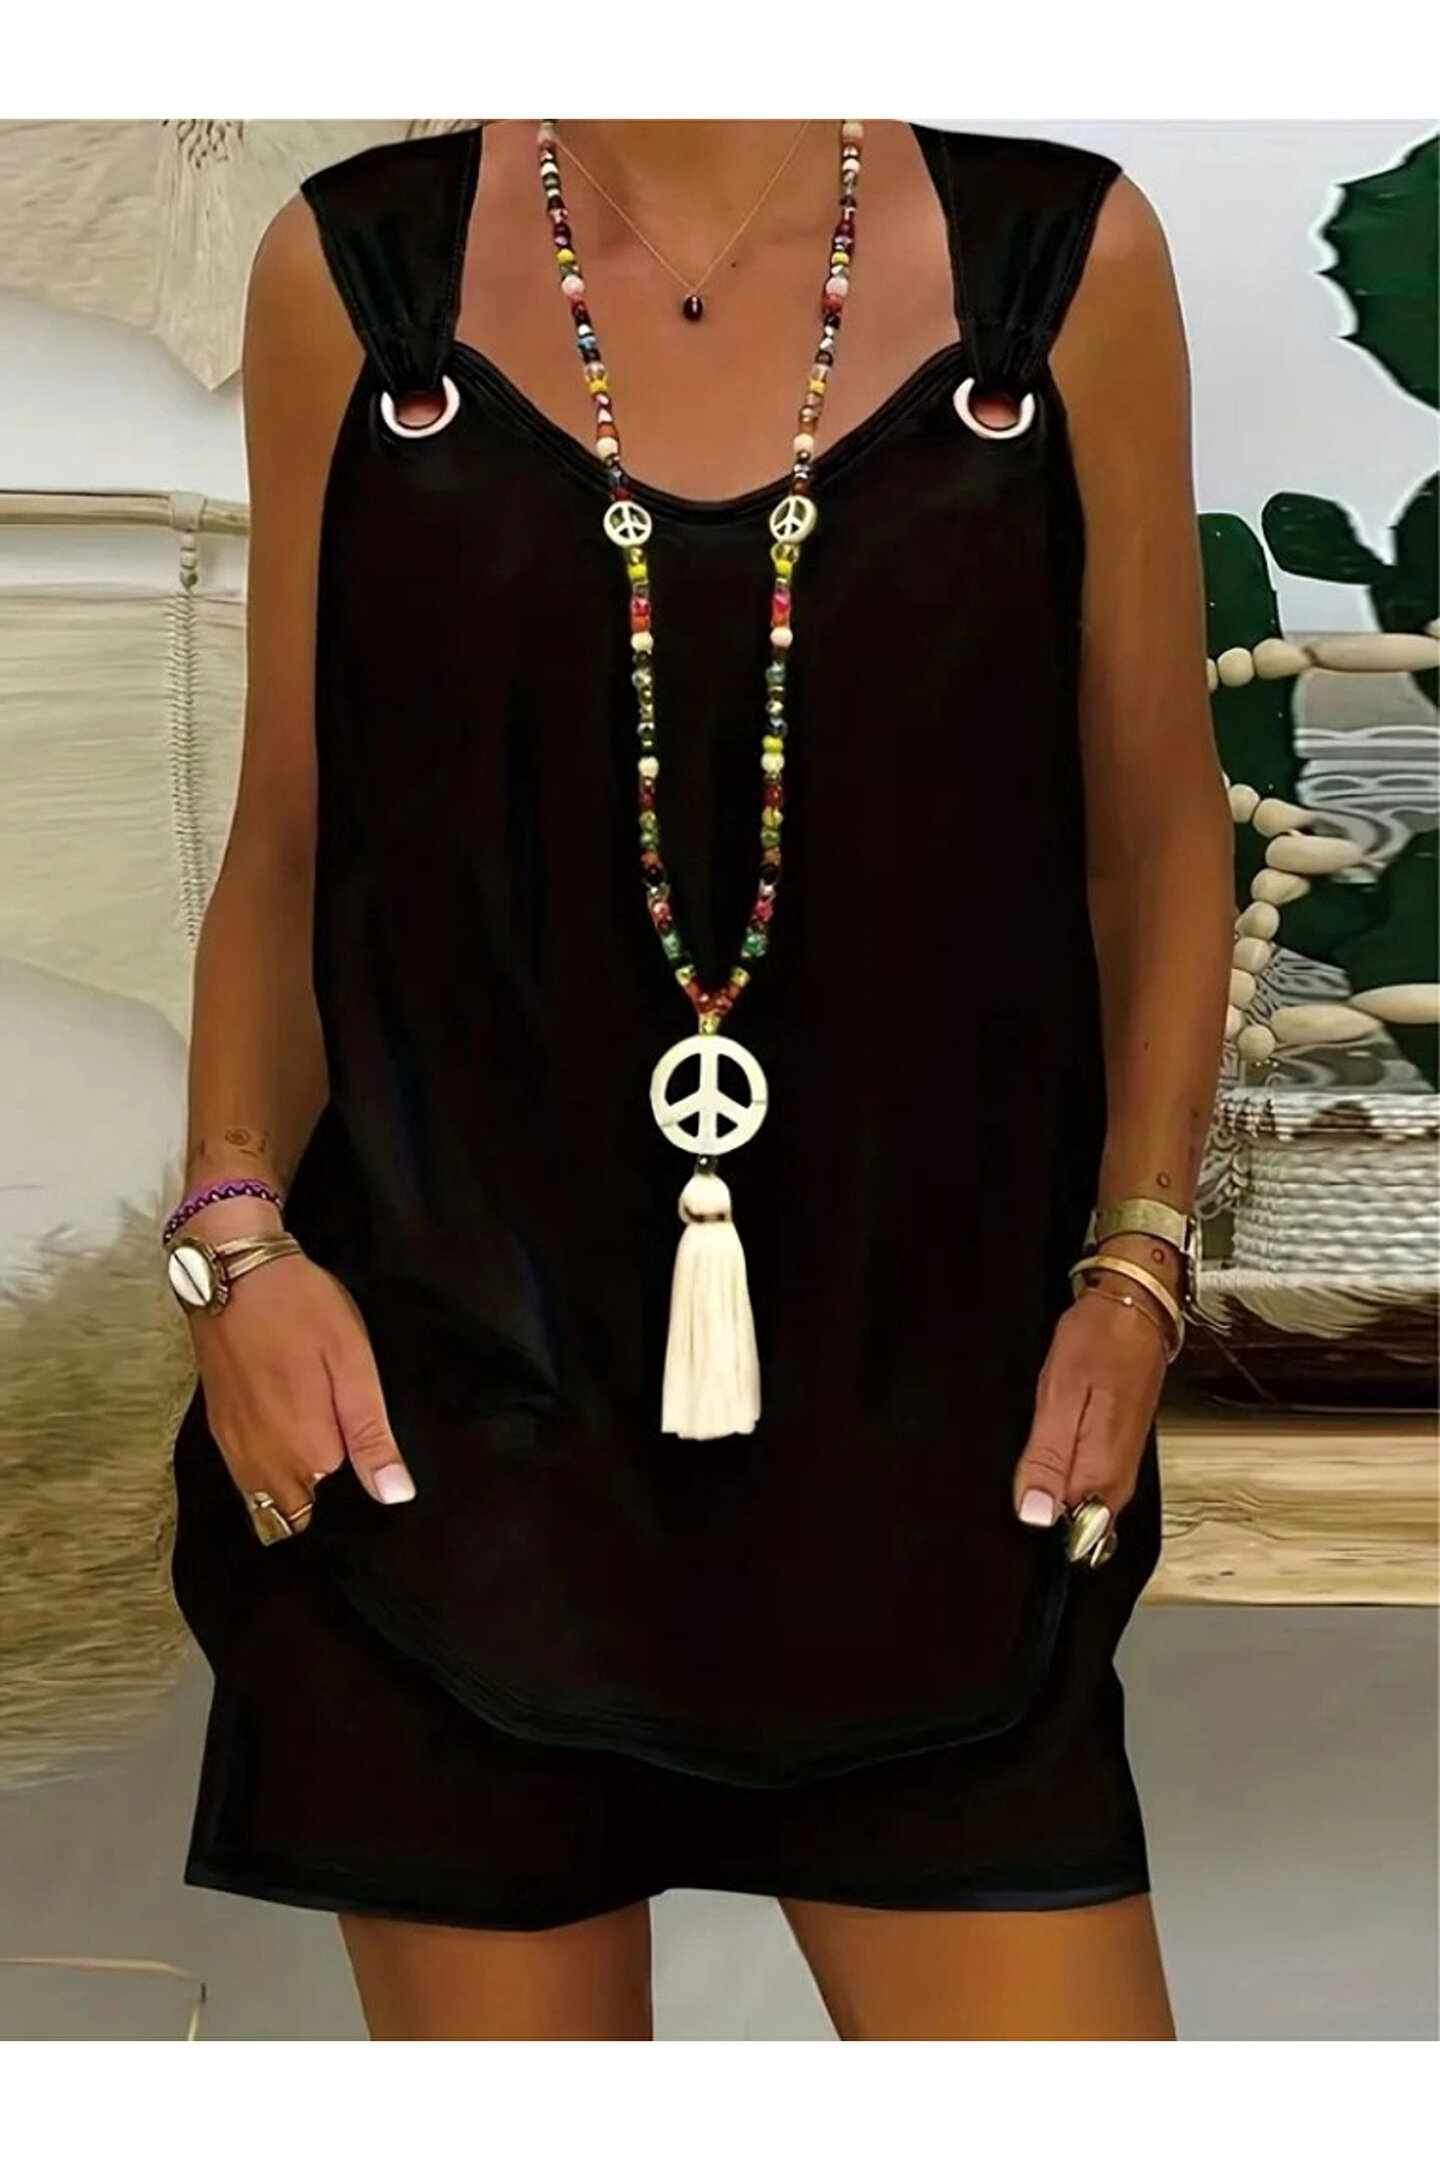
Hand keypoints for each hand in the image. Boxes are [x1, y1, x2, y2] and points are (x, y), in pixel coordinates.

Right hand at [182, 1206, 414, 1525]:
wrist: (234, 1273)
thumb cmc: (303, 1313)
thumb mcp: (354, 1367)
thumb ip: (371, 1437)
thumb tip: (395, 1496)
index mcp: (305, 1453)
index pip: (338, 1508)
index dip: (358, 1486)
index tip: (366, 1455)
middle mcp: (263, 1464)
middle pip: (296, 1515)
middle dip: (320, 1501)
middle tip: (342, 1449)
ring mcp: (234, 1449)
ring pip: (266, 1501)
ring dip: (291, 1491)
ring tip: (317, 1442)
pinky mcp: (218, 1430)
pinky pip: (244, 1478)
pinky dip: (264, 1474)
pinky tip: (286, 1434)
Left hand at [1012, 1281, 1166, 1532]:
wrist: (1134, 1311)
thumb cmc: (1099, 1342)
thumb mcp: (1059, 1397)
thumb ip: (1046, 1460)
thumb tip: (1034, 1514)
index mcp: (1100, 1474)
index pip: (1063, 1534)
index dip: (1034, 1515)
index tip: (1021, 1489)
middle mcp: (1116, 1481)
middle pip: (1071, 1525)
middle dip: (1041, 1504)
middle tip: (1027, 1459)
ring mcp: (1120, 1468)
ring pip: (1077, 1504)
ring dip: (1050, 1485)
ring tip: (1038, 1444)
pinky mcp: (1118, 1453)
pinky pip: (1085, 1482)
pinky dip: (1062, 1469)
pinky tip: (1052, 1442)